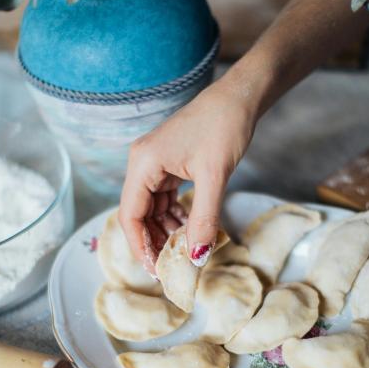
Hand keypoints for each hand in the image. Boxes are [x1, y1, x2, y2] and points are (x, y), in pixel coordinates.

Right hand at [119, 75, 256, 273]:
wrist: (238, 97)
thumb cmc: (224, 127)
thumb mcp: (214, 177)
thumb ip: (203, 219)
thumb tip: (197, 257)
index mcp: (143, 164)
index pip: (130, 215)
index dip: (140, 246)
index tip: (156, 270)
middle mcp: (142, 164)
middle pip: (138, 215)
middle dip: (153, 242)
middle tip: (171, 268)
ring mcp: (154, 164)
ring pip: (151, 209)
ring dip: (165, 231)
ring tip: (184, 253)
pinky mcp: (168, 165)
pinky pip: (164, 199)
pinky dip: (174, 217)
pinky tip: (189, 230)